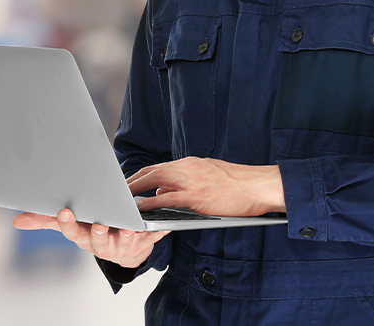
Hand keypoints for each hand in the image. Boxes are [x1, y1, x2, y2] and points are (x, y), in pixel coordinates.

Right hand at [12, 209, 169, 268]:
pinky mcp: (144, 241)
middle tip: (100, 225)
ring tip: (130, 227)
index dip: (68, 223)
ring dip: (127, 235)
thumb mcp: (73, 224)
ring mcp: (124, 244)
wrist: (126, 247)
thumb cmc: (94, 230)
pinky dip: (156, 232)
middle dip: (99, 234)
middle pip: (99, 241)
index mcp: (85, 237)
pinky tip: (160, 225)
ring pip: (125, 242)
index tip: (65, 210)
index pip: (73, 232)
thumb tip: (18, 220)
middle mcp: (103, 243)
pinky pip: (151, 237)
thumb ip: (47, 220)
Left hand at [127, 157, 285, 216]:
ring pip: (155, 181)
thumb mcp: (209, 175)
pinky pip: (167, 199)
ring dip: (135, 191)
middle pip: (151, 171)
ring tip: (121, 202)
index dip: (140, 175)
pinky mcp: (197, 196)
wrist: (257, 186)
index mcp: (191, 163)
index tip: (126, 183)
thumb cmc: (237, 184)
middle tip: (115, 192)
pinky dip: (151, 203)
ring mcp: (192, 181)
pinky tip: (140, 211)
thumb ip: (186, 180)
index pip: (158, 167)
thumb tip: (164, 189)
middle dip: (131, 182)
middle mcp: (188, 168)